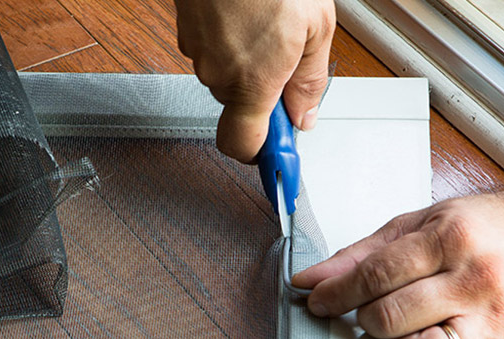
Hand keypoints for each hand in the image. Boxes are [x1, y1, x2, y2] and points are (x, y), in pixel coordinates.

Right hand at [175, 0, 335, 161]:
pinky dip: (229, 40)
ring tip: (266, 25)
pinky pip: (213, 51)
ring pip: (226, 75)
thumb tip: (303, 114)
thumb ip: (310, 80)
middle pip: (240, 106)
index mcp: (253, 82)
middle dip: (263, 91)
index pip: (243, 145)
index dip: (260, 155)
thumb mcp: (316, 27)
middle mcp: (218, 74)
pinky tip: (247, 15)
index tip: (276, 158)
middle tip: (286, 61)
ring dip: (247, 62)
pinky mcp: (187, 33)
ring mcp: (198, 53)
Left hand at [291, 190, 503, 338]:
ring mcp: (495, 321)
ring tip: (404, 334)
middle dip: (367, 320)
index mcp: (450, 239)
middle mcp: (475, 280)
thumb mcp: (422, 221)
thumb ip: (364, 253)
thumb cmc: (487, 227)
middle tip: (370, 313)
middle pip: (392, 318)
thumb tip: (310, 280)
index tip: (317, 302)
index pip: (374, 276)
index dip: (336, 294)